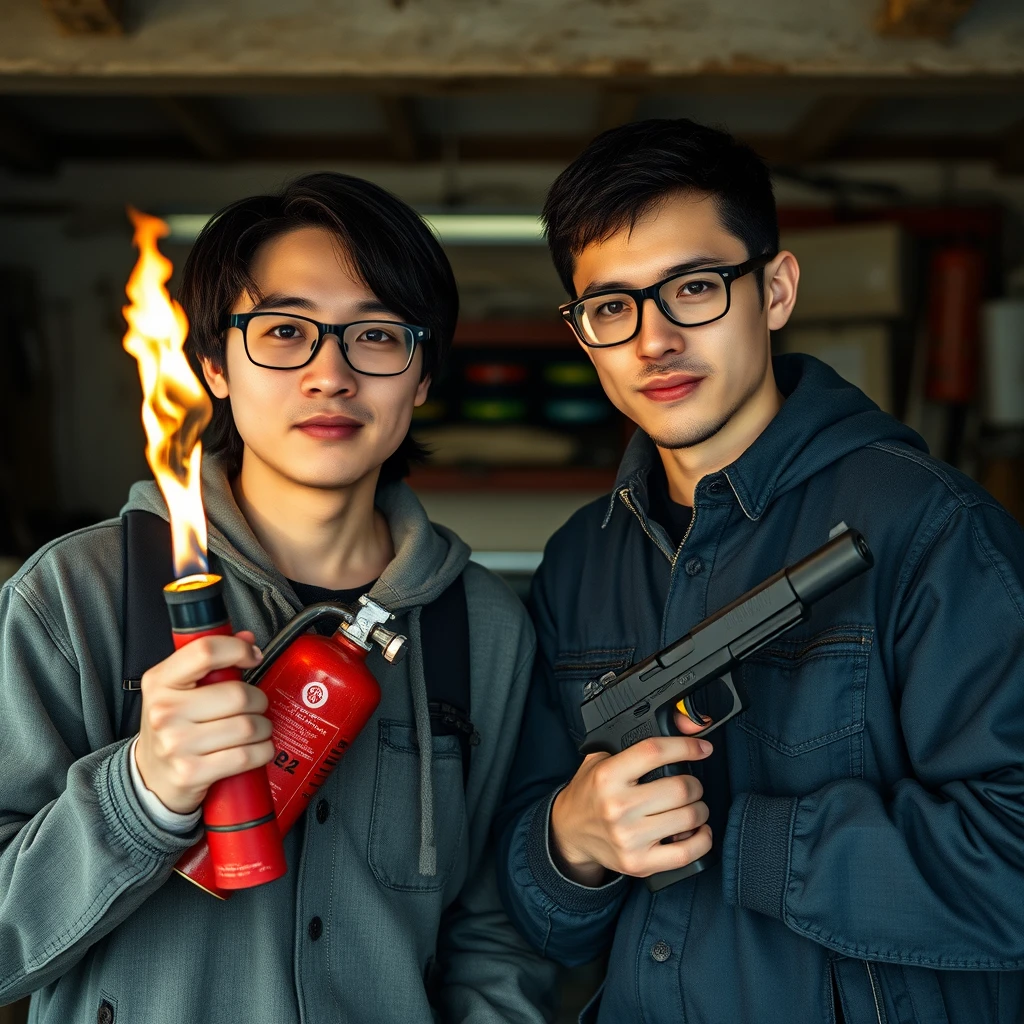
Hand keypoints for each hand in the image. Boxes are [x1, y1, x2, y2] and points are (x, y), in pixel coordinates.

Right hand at [134, 630, 273, 814]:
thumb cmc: (173, 727)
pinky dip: (262, 751)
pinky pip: (246, 757)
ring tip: (257, 729)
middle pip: (238, 695)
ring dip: (264, 728)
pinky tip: (257, 749)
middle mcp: (164, 711)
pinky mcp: (191, 773)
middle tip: (255, 706)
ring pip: (248, 726)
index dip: (238, 650)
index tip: (253, 657)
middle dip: (259, 700)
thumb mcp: (178, 689)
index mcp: (160, 681)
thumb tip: (247, 638)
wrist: (149, 777)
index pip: (205, 651)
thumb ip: (210, 660)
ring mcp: (176, 744)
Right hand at [550, 712, 712, 885]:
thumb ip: (638, 742)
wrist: (568, 832)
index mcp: (607, 776)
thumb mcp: (603, 757)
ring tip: (692, 806)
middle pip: (681, 788)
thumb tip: (689, 725)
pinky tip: (698, 830)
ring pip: (689, 817)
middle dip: (695, 784)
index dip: (686, 747)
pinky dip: (702, 839)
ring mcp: (629, 838)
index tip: (703, 749)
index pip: (655, 752)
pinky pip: (687, 852)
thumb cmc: (591, 792)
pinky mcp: (639, 863)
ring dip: (699, 809)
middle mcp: (617, 807)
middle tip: (691, 785)